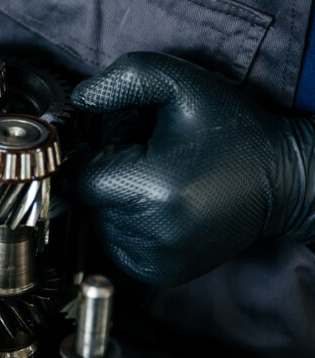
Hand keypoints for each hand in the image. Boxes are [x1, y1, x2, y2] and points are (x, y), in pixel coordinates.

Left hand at [71, 51, 314, 285]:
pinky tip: (161, 209)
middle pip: (89, 202)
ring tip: (159, 184)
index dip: (97, 156)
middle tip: (148, 161)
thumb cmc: (232, 131)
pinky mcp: (160, 273)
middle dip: (108, 177)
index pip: (80, 177)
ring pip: (100, 226)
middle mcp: (151, 231)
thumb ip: (125, 79)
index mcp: (149, 187)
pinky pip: (118, 247)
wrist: (282, 179)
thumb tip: (80, 99)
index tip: (127, 146)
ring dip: (117, 203)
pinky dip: (128, 227)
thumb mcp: (181, 84)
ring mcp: (156, 258)